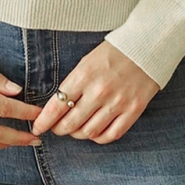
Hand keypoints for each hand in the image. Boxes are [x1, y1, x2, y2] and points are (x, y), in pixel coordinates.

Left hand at [30, 40, 160, 143]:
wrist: (145, 46)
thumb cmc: (112, 52)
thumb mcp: (86, 61)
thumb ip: (73, 83)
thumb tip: (58, 106)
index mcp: (84, 75)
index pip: (57, 105)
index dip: (44, 120)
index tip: (38, 126)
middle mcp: (99, 91)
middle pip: (71, 123)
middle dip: (59, 129)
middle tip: (56, 128)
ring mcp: (117, 103)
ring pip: (89, 132)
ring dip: (78, 134)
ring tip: (75, 129)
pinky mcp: (133, 111)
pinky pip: (111, 135)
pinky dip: (99, 138)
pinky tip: (94, 132)